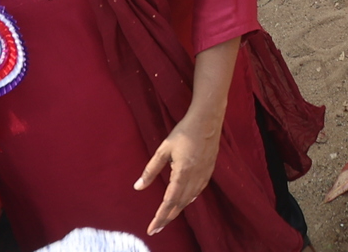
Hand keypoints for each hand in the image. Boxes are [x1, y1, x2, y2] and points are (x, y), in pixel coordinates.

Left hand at [135, 114, 222, 235]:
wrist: (208, 119)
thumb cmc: (184, 132)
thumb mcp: (163, 149)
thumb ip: (150, 170)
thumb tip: (138, 187)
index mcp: (182, 172)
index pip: (169, 201)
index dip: (160, 217)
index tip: (152, 229)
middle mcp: (195, 176)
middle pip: (180, 204)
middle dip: (167, 218)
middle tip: (156, 228)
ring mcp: (204, 174)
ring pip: (190, 198)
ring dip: (178, 210)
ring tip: (167, 217)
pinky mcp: (210, 170)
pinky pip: (198, 190)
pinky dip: (189, 199)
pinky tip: (184, 200)